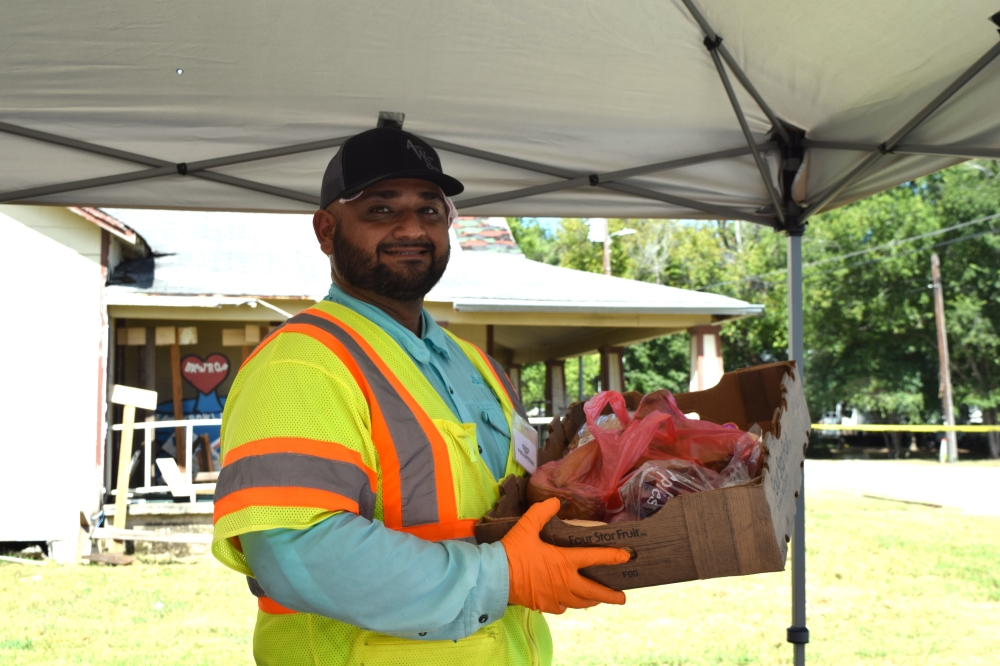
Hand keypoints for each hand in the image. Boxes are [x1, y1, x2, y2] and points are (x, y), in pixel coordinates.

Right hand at [500, 498, 629, 613]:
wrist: (495, 578)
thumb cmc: (512, 551)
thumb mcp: (526, 526)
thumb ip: (542, 512)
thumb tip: (555, 502)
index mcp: (564, 562)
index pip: (594, 558)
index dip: (612, 557)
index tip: (626, 557)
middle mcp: (565, 583)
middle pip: (594, 592)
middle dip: (610, 595)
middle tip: (622, 597)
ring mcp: (556, 597)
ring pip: (580, 602)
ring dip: (591, 600)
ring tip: (597, 599)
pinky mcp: (545, 606)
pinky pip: (563, 607)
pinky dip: (569, 604)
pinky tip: (567, 601)